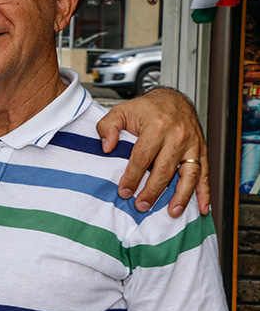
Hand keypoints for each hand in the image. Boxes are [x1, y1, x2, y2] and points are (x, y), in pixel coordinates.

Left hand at [96, 87, 208, 217]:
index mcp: (157, 126)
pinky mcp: (201, 150)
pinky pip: (204, 173)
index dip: (132, 176)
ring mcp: (192, 144)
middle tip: (142, 205)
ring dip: (181, 196)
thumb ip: (108, 127)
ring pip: (188, 174)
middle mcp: (177, 136)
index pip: (142, 157)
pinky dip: (205, 192)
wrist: (174, 99)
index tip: (124, 191)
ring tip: (172, 212)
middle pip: (164, 169)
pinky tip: (203, 206)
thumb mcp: (121, 111)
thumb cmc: (147, 108)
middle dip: (152, 191)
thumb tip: (106, 147)